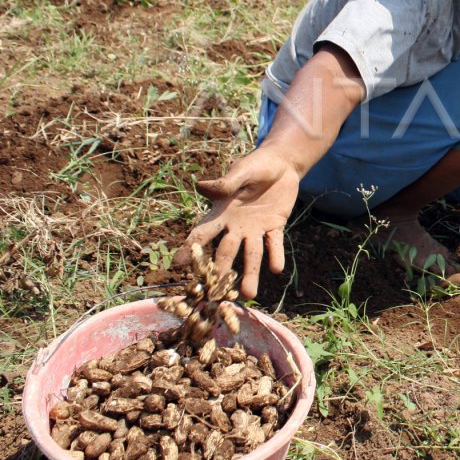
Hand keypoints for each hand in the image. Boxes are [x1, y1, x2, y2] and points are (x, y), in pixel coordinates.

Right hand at [175, 148, 298, 297]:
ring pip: (252, 255)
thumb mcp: (240, 172)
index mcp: (221, 213)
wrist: (280, 165)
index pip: (202, 234)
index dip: (190, 249)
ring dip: (250, 274)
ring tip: (249, 295)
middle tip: (217, 292)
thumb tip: (201, 186)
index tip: (179, 266)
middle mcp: (236, 227)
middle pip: (226, 252)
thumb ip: (225, 183)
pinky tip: (276, 269)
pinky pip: (275, 244)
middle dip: (221, 270)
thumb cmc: (254, 166)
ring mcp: (255, 229)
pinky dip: (276, 255)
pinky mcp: (275, 226)